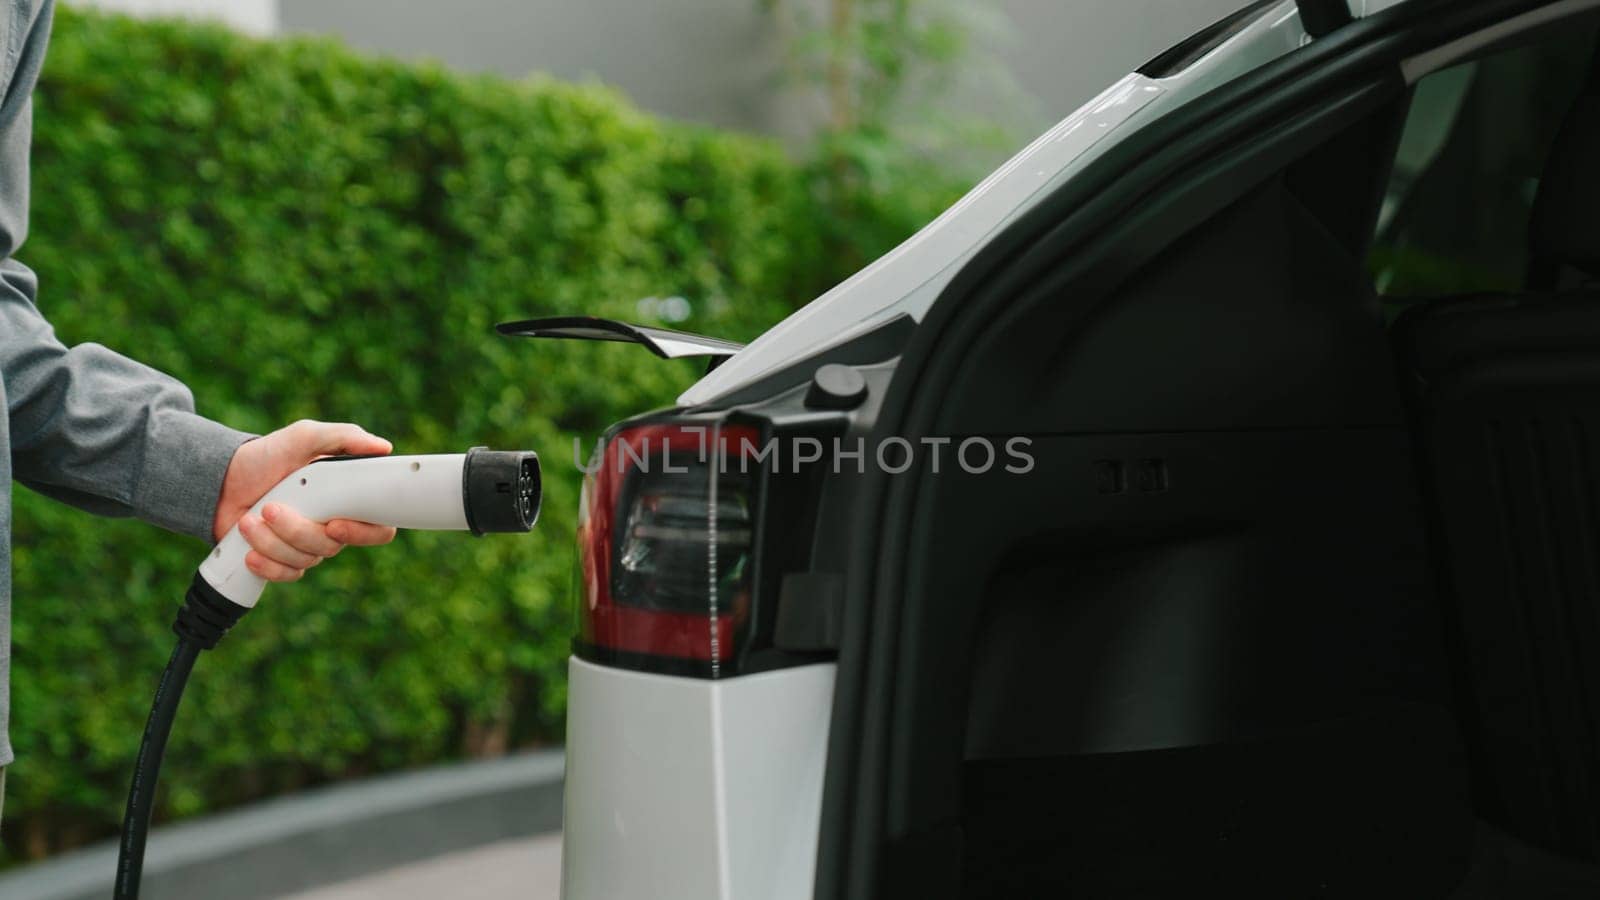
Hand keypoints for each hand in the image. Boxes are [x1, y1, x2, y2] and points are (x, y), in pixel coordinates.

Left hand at [213, 420, 398, 581]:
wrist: (222, 480)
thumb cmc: (266, 457)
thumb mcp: (304, 437)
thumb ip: (344, 437)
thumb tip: (383, 447)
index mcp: (345, 500)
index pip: (378, 529)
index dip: (363, 533)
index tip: (335, 524)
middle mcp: (331, 526)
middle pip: (331, 547)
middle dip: (297, 531)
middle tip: (271, 509)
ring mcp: (306, 546)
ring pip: (305, 560)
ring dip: (272, 542)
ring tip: (249, 521)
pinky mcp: (283, 561)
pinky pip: (286, 575)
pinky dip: (266, 565)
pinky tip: (249, 552)